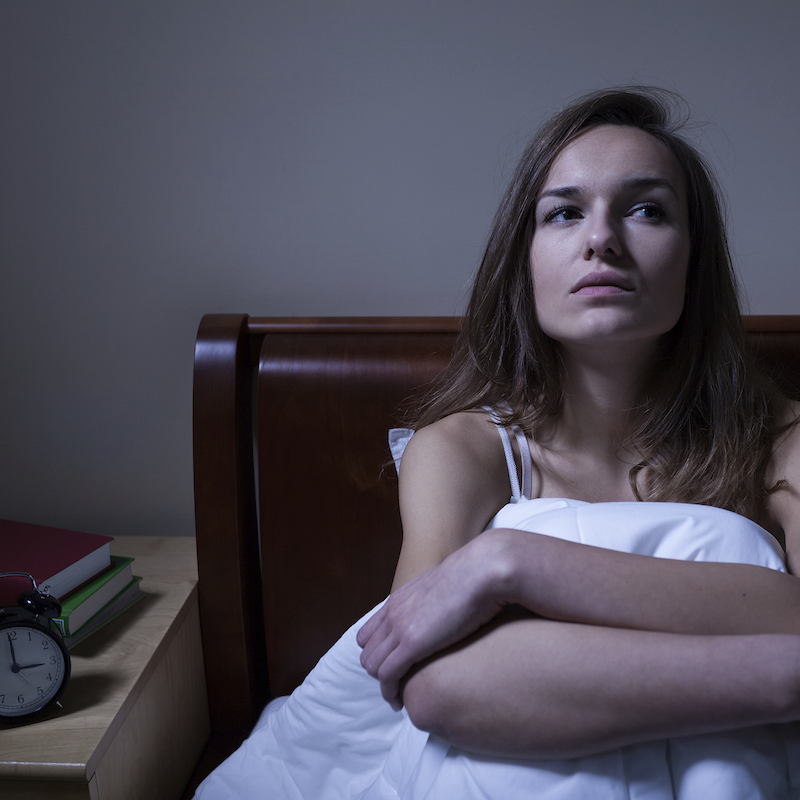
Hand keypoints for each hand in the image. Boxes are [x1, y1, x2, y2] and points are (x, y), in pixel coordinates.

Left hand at [356, 533, 508, 709]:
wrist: (481, 571)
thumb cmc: (474, 579)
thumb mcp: (443, 588)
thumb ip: (433, 601)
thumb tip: (445, 611)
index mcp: (398, 600)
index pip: (369, 634)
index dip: (378, 654)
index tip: (395, 668)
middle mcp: (392, 613)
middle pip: (367, 651)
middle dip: (379, 672)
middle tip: (398, 686)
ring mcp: (400, 627)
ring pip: (373, 666)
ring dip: (384, 685)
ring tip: (399, 698)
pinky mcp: (412, 643)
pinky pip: (387, 675)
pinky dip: (390, 692)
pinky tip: (400, 702)